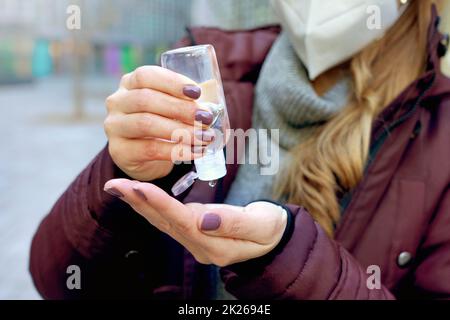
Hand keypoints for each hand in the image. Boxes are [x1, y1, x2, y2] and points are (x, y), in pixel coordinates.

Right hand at [104, 66, 215, 180]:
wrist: (144, 157)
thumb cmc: (162, 124)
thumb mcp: (170, 107)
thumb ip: (186, 101)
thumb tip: (213, 106)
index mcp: (130, 83)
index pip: (146, 76)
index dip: (172, 82)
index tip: (197, 92)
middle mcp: (117, 102)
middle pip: (146, 100)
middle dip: (181, 108)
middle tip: (207, 118)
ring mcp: (115, 127)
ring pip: (146, 124)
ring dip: (181, 131)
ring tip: (205, 137)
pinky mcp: (120, 151)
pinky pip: (150, 149)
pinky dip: (177, 151)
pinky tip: (196, 152)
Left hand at [104, 179, 287, 266]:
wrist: (273, 241)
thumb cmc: (270, 229)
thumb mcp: (261, 225)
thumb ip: (235, 223)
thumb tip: (205, 219)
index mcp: (216, 245)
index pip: (183, 221)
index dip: (160, 204)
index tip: (138, 187)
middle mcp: (200, 246)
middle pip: (165, 222)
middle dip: (139, 202)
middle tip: (114, 184)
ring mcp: (195, 242)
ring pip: (162, 221)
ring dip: (140, 204)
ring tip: (118, 187)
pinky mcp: (194, 233)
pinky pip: (167, 220)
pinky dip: (151, 206)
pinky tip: (138, 196)